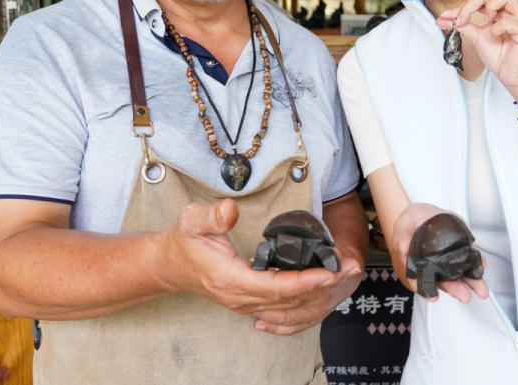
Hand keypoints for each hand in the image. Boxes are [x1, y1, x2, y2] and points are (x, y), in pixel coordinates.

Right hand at [153, 199, 352, 329]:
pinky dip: (303, 299)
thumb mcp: (192, 220)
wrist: (169, 265)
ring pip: (287, 307)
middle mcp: (239, 297)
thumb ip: (212, 216)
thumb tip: (229, 209)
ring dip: (316, 295)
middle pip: (287, 301)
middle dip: (320, 289)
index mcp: (229, 279)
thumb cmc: (183, 241)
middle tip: (347, 271)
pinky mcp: (249, 301)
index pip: (273, 286)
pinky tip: (320, 287)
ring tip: (342, 277)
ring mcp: (244, 302)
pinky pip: (281, 307)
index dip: (303, 282)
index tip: (327, 273)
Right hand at [390, 203, 487, 303]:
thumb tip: (402, 249)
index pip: (421, 283)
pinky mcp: (458, 254)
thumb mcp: (403, 225)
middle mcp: (433, 269)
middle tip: (464, 295)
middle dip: (455, 290)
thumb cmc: (411, 224)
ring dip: (471, 283)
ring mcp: (446, 263)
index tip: (433, 296)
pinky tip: (481, 264)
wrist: (422, 215)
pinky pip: (469, 262)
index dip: (427, 291)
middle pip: (443, 283)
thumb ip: (401, 236)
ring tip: (481, 289)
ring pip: (458, 277)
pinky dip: (476, 265)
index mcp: (415, 267)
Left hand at [436, 0, 517, 91]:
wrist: (510, 76)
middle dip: (473, 2)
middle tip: (462, 18)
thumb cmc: (499, 57)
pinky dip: (498, 26)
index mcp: (503, 12)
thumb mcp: (477, 37)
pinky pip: (511, 22)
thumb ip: (464, 25)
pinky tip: (495, 34)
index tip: (450, 15)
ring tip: (485, 21)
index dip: (466, 3)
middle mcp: (514, 13)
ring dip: (490, 6)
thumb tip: (446, 17)